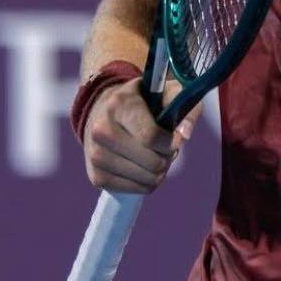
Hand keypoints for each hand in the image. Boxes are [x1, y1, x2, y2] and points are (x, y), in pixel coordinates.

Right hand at [83, 78, 200, 193]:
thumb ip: (180, 103)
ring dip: (159, 172)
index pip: (150, 136)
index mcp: (120, 105)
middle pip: (150, 161)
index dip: (170, 143)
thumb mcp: (164, 90)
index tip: (177, 141)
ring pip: (144, 179)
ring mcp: (96, 155)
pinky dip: (146, 183)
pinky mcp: (96, 176)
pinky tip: (145, 169)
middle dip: (167, 158)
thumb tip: (185, 135)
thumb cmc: (142, 101)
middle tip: (167, 149)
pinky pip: (133, 190)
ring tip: (157, 157)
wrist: (103, 112)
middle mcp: (102, 130)